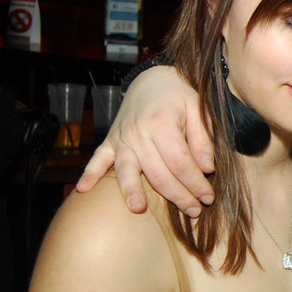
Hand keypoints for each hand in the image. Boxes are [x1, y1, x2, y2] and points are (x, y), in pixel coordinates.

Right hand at [76, 66, 213, 215]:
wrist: (153, 80)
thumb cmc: (179, 96)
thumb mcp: (198, 109)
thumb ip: (203, 139)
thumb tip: (207, 168)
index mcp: (161, 123)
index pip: (180, 162)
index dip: (196, 183)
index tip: (208, 197)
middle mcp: (138, 132)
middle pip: (157, 173)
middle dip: (177, 195)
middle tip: (194, 211)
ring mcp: (121, 138)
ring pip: (127, 170)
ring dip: (132, 191)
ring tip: (138, 208)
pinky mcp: (110, 141)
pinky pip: (97, 159)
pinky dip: (90, 173)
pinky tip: (83, 189)